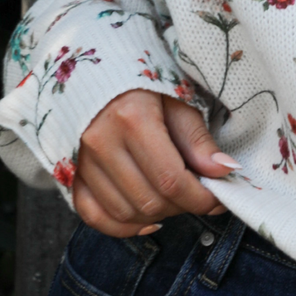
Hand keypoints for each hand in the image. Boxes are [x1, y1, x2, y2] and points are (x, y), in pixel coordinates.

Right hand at [73, 90, 237, 236]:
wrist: (96, 69)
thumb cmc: (141, 81)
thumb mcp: (177, 98)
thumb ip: (198, 139)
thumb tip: (225, 172)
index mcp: (131, 118)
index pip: (170, 179)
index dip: (200, 198)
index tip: (219, 199)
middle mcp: (100, 142)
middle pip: (148, 200)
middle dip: (183, 207)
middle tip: (199, 195)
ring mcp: (79, 160)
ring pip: (124, 212)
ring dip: (157, 215)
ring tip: (175, 199)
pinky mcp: (70, 172)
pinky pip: (92, 215)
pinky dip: (121, 226)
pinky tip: (146, 219)